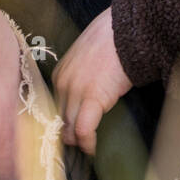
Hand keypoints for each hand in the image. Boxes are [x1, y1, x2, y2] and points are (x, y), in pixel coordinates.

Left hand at [52, 8, 132, 155]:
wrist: (125, 30)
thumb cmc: (112, 40)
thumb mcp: (86, 58)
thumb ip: (81, 76)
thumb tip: (88, 92)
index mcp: (59, 74)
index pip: (55, 108)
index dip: (63, 123)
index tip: (72, 133)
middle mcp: (62, 84)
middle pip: (59, 120)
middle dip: (68, 135)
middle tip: (79, 145)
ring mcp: (75, 91)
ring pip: (69, 128)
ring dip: (78, 142)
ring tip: (87, 149)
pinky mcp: (92, 98)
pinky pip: (83, 129)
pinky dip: (87, 143)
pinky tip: (92, 149)